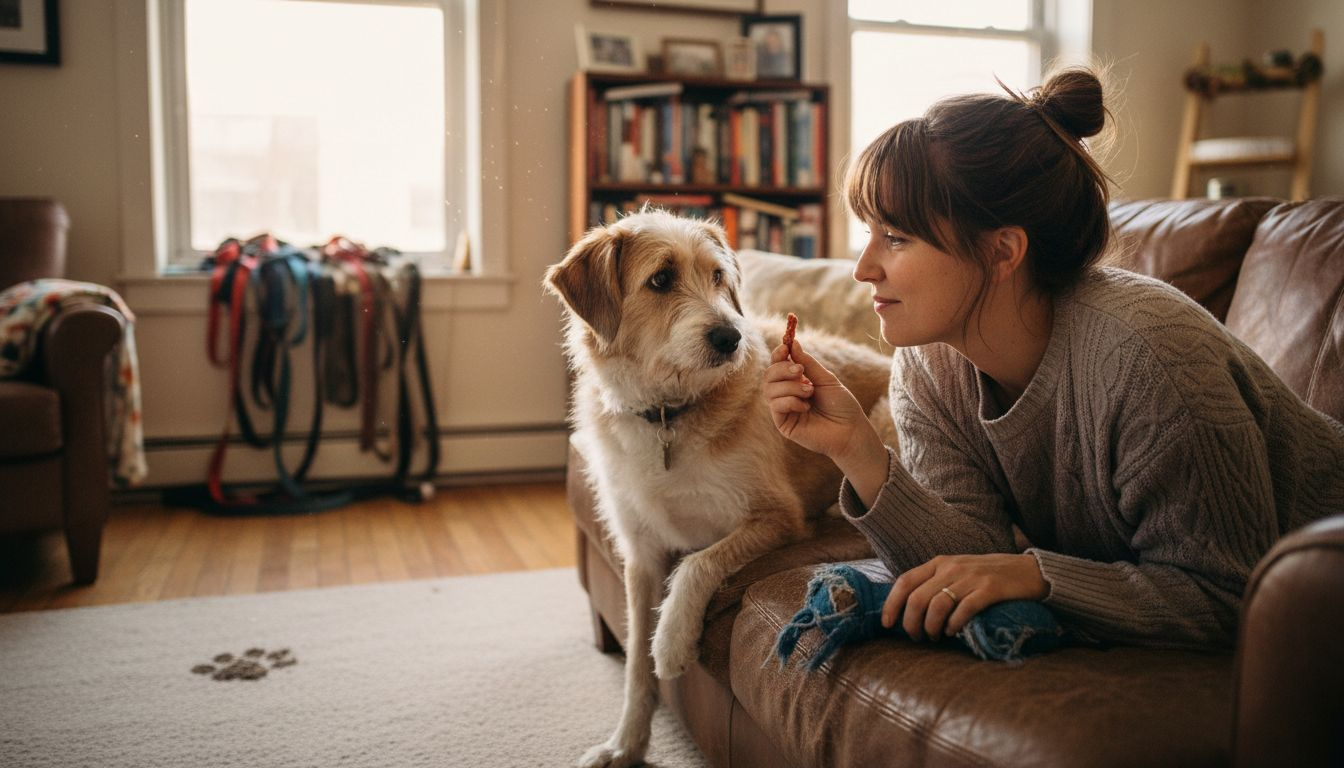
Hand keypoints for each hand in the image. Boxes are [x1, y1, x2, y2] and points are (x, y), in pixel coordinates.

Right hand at [762, 337, 870, 461]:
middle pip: (768, 376)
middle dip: (782, 369)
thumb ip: (807, 363)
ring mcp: (783, 410)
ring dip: (790, 387)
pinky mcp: (783, 424)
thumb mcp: (825, 379)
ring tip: (809, 391)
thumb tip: (792, 343)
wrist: (850, 430)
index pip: (777, 365)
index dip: (778, 354)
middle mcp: (786, 395)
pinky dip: (790, 401)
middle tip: (801, 371)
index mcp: (795, 382)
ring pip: (770, 390)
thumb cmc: (841, 405)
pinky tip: (806, 407)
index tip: (785, 346)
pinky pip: (776, 405)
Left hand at [882, 553, 1048, 640]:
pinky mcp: (990, 589)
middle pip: (917, 598)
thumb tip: (908, 607)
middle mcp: (952, 567)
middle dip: (911, 623)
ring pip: (937, 605)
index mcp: (939, 563)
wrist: (1030, 571)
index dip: (891, 604)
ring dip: (931, 627)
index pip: (905, 582)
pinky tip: (954, 632)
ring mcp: (971, 577)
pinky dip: (954, 625)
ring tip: (936, 638)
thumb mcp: (958, 572)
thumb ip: (935, 583)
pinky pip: (963, 609)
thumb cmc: (988, 576)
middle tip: (917, 637)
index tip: (887, 624)